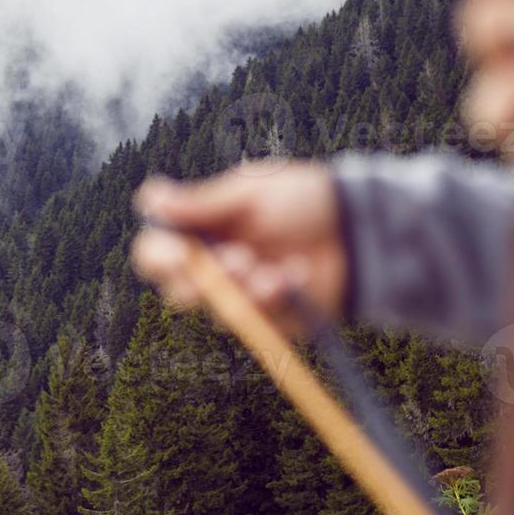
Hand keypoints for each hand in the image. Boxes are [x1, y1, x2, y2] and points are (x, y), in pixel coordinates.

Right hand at [130, 163, 346, 327]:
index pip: (156, 250)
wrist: (360, 228)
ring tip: (274, 270)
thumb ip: (203, 203)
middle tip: (240, 260)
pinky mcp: (271, 319)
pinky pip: (258, 322)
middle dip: (204, 280)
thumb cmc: (305, 198)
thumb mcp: (253, 192)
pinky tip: (296, 275)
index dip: (157, 256)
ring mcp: (242, 294)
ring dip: (243, 290)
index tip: (178, 253)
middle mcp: (214, 265)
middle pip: (177, 290)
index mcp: (202, 229)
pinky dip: (275, 299)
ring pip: (217, 311)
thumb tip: (152, 199)